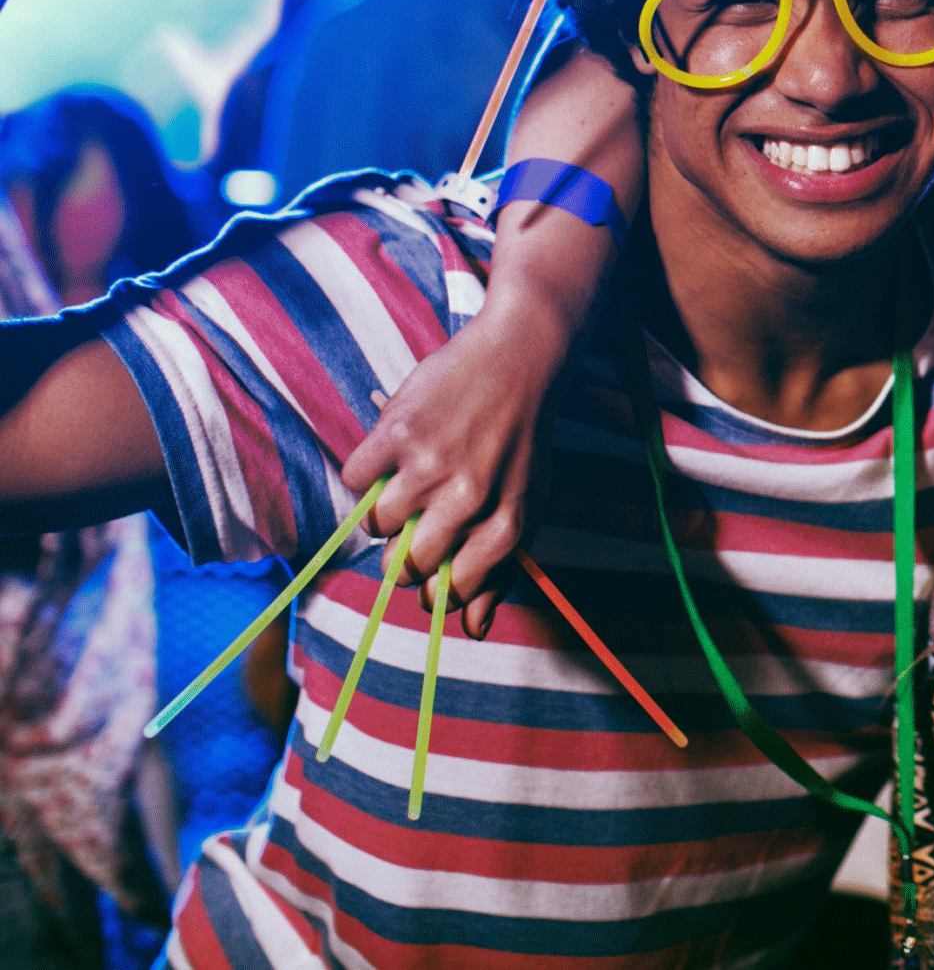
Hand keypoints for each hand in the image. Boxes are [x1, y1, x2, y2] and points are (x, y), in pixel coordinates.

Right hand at [342, 291, 574, 638]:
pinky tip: (395, 453)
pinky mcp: (397, 431)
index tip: (432, 571)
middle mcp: (469, 499)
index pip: (449, 594)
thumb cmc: (522, 440)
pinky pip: (354, 479)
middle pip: (404, 568)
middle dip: (402, 555)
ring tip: (410, 480)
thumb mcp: (526, 505)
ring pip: (375, 525)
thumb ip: (499, 570)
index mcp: (506, 525)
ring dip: (385, 510)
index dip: (432, 589)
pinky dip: (366, 471)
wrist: (521, 356)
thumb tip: (471, 631)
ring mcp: (431, 464)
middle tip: (416, 524)